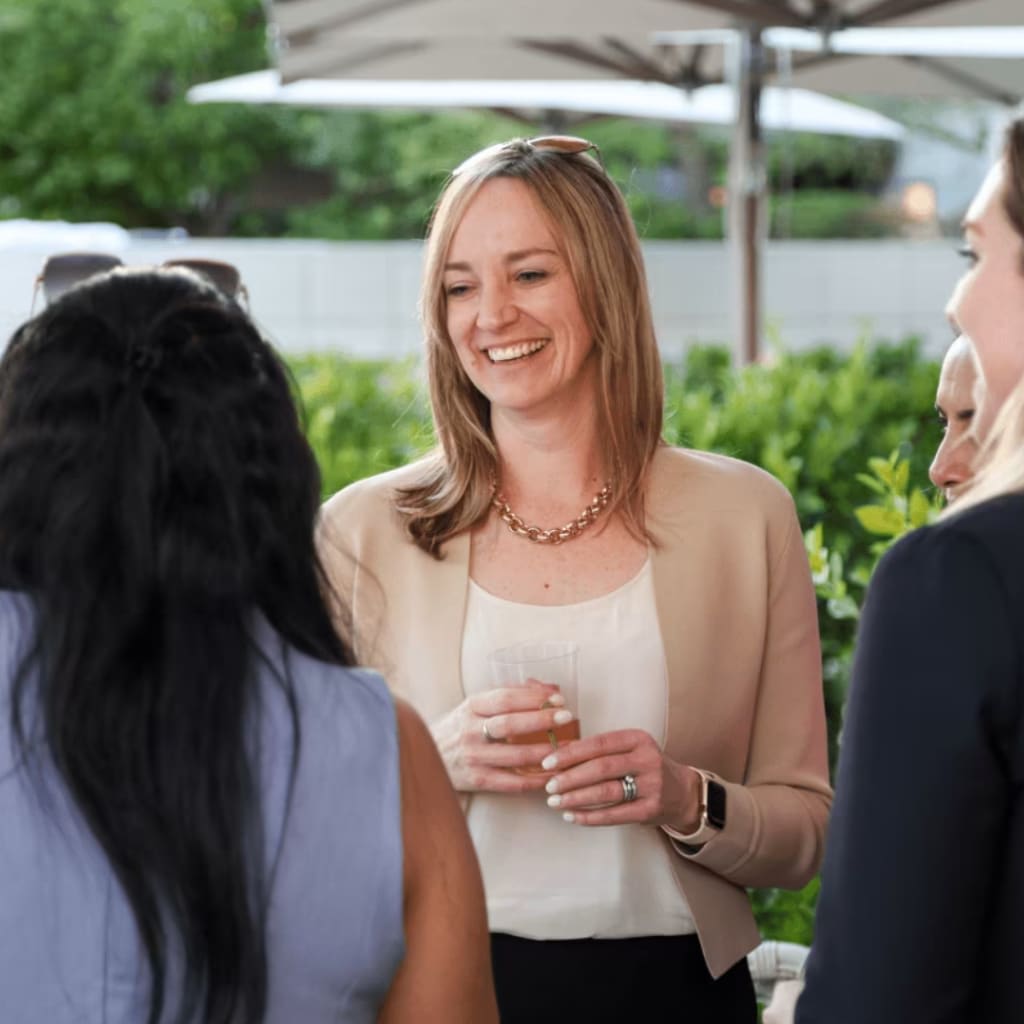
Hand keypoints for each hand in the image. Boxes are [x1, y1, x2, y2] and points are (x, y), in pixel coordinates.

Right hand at [430, 683, 574, 793]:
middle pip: (510, 724)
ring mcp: (473, 757)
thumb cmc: (460, 728)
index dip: (533, 698)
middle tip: (566, 716)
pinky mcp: (477, 780)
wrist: (426, 756)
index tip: (557, 699)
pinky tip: (551, 774)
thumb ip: (510, 695)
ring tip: (566, 747)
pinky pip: (512, 782)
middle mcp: (470, 731)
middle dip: (542, 719)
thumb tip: (549, 690)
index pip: (505, 698)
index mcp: (471, 707)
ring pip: (514, 755)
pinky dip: (535, 779)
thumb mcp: (476, 706)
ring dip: (544, 751)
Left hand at [540, 728, 701, 827]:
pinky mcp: (650, 810)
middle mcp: (647, 759)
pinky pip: (614, 815)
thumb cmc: (644, 768)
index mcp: (638, 739)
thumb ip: (600, 751)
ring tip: (555, 802)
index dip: (570, 753)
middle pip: (601, 768)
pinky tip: (572, 816)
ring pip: (606, 792)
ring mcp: (651, 786)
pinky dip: (589, 817)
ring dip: (576, 798)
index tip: (548, 762)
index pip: (599, 744)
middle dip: (570, 777)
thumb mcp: (629, 750)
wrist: (681, 792)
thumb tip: (558, 756)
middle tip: (549, 786)